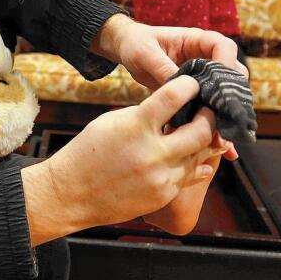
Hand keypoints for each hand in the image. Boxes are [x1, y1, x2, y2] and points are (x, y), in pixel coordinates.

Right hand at [21, 75, 224, 241]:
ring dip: (202, 142)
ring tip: (199, 133)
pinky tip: (189, 156)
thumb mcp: (112, 122)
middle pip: (200, 131)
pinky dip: (192, 164)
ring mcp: (160, 177)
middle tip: (208, 111)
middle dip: (209, 118)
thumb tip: (173, 107)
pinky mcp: (163, 195)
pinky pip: (189, 176)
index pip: (173, 97)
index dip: (189, 86)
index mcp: (135, 127)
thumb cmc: (88, 152)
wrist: (71, 194)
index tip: (194, 84)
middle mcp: (152, 153)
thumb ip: (144, 114)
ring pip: (200, 156)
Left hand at [92, 16, 244, 158]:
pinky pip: (212, 108)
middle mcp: (206, 57)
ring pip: (227, 94)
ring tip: (221, 136)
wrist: (129, 50)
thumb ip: (162, 67)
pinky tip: (219, 145)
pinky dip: (215, 125)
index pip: (224, 47)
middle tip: (223, 118)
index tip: (220, 84)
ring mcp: (204, 76)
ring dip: (226, 114)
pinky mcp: (197, 93)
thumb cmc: (137, 44)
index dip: (226, 64)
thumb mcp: (144, 53)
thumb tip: (178, 88)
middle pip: (233, 74)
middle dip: (231, 96)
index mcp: (197, 40)